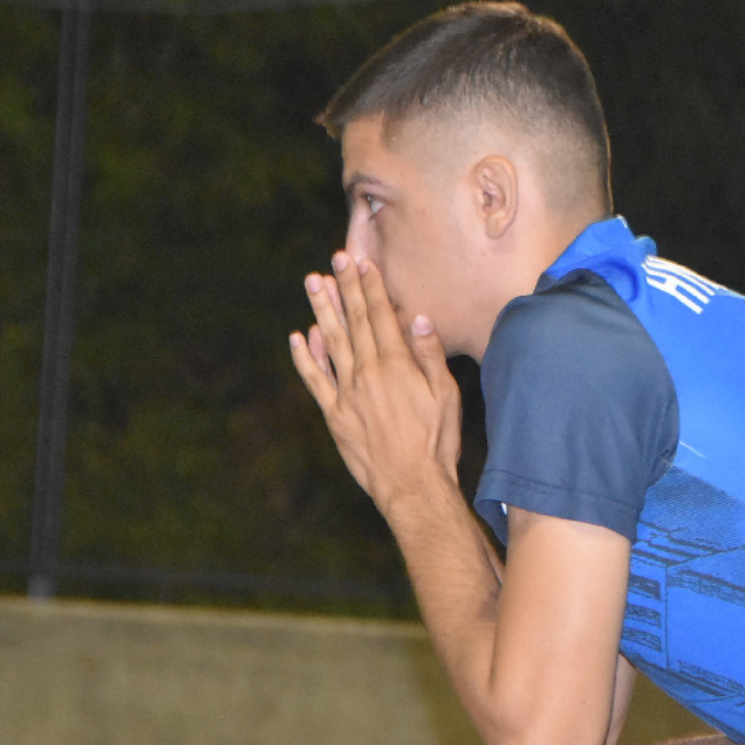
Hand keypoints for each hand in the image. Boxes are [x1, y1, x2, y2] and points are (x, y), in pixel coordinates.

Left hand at [289, 252, 462, 514]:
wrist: (412, 485)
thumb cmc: (437, 442)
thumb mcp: (446, 395)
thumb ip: (431, 355)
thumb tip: (418, 318)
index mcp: (396, 365)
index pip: (381, 316)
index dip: (371, 288)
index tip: (363, 263)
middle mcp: (367, 373)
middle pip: (354, 322)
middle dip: (345, 288)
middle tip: (334, 260)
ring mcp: (347, 393)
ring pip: (330, 343)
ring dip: (321, 311)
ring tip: (314, 283)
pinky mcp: (335, 414)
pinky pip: (315, 380)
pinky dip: (305, 357)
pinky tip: (298, 337)